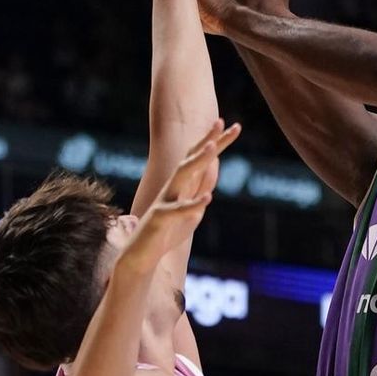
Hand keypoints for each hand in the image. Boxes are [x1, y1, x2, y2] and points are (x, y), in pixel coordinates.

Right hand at [113, 120, 238, 275]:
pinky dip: (193, 204)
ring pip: (182, 176)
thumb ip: (199, 194)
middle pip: (191, 159)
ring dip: (197, 161)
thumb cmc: (167, 231)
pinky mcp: (160, 219)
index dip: (216, 142)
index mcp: (183, 185)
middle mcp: (173, 187)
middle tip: (220, 121)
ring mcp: (166, 200)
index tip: (235, 127)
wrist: (141, 254)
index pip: (201, 159)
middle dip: (207, 141)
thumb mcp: (191, 212)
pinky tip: (207, 198)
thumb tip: (212, 177)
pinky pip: (178, 210)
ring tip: (212, 148)